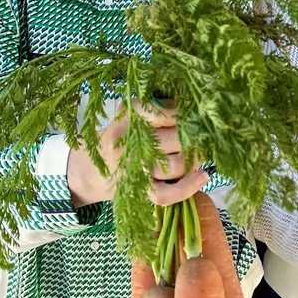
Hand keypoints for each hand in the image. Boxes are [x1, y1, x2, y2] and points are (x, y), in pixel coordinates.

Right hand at [67, 99, 207, 207]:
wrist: (91, 169)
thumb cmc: (123, 136)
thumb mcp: (130, 113)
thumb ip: (155, 106)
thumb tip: (192, 104)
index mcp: (129, 117)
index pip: (163, 111)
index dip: (186, 111)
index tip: (200, 110)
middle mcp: (129, 141)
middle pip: (176, 138)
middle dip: (196, 137)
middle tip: (206, 135)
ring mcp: (134, 168)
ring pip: (176, 165)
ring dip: (195, 160)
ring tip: (201, 152)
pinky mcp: (138, 190)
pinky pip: (166, 194)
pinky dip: (188, 187)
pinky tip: (203, 176)